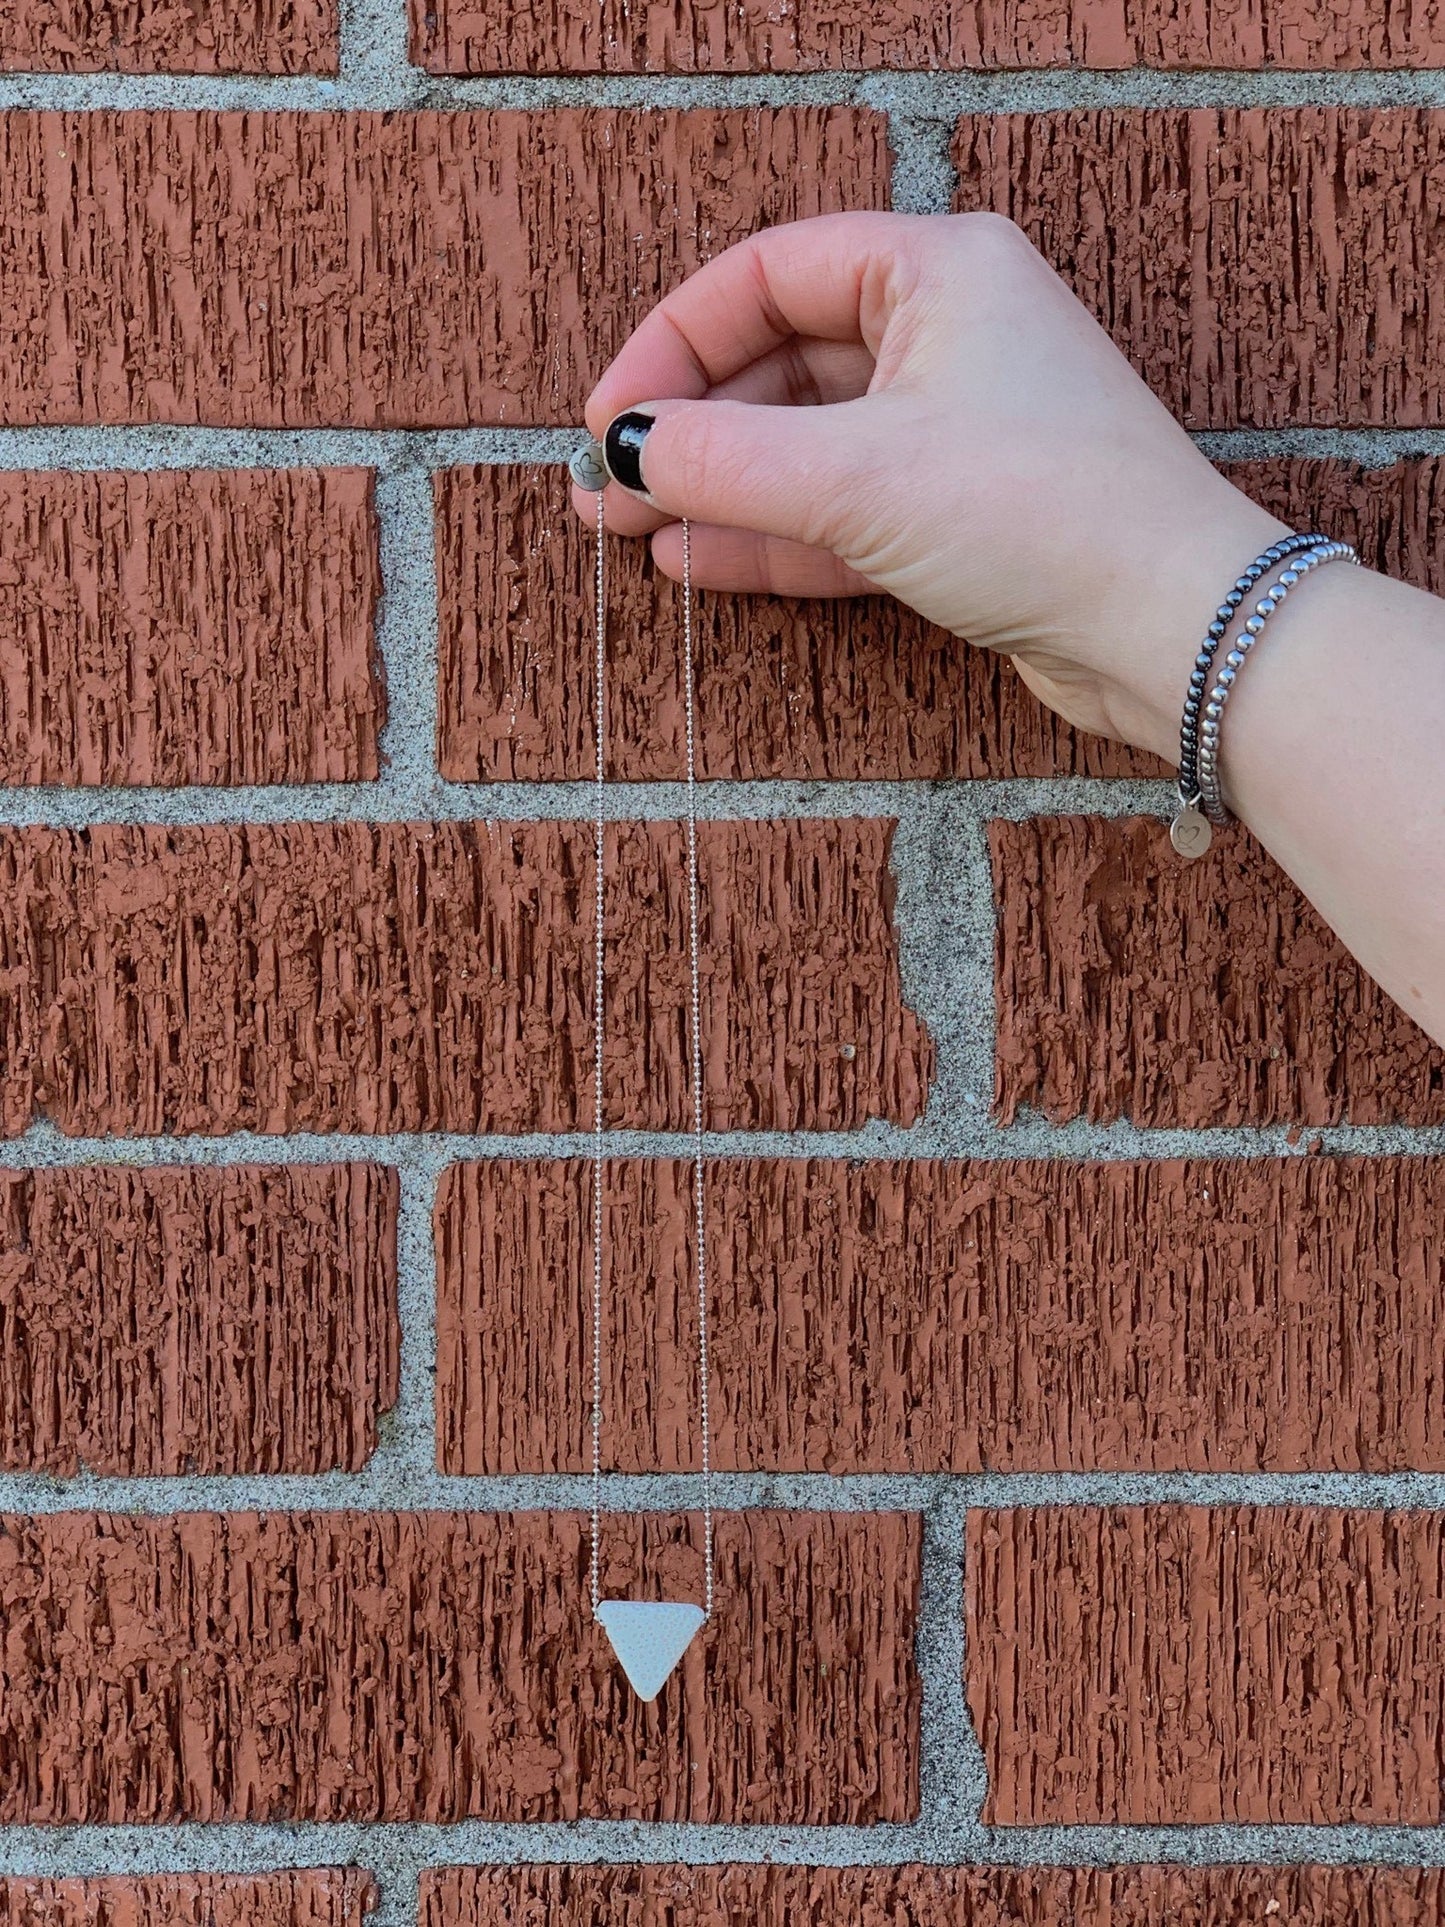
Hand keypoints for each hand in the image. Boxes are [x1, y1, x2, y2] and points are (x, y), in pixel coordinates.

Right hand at [574, 209, 1288, 764]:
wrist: (1171, 632)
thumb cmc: (1043, 515)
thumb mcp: (858, 477)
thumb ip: (725, 459)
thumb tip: (625, 452)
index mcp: (938, 271)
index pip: (766, 277)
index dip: (671, 344)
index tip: (608, 422)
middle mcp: (948, 335)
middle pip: (779, 363)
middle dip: (688, 427)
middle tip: (605, 488)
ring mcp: (955, 430)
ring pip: (805, 446)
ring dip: (718, 488)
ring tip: (627, 531)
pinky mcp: (960, 516)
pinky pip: (841, 512)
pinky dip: (772, 535)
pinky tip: (695, 560)